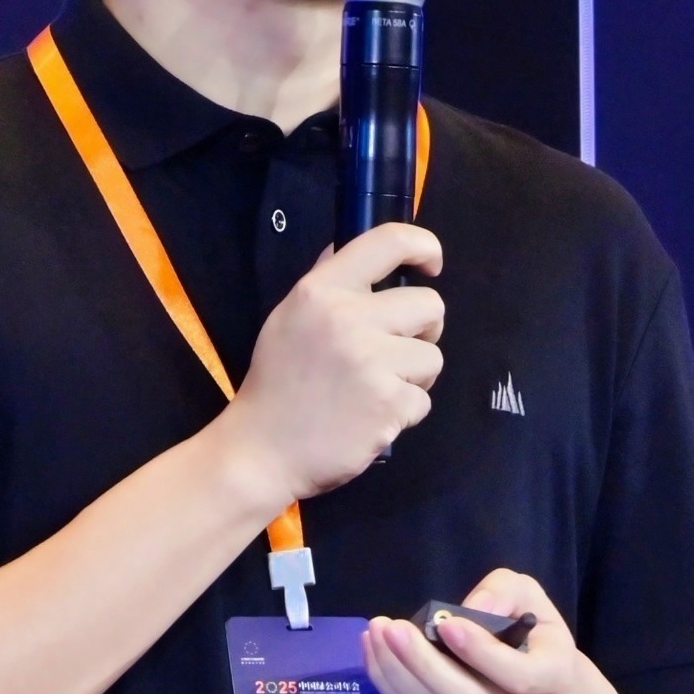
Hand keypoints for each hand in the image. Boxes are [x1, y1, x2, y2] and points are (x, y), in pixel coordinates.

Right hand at [218, 220, 443, 505]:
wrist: (261, 451)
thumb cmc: (276, 383)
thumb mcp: (288, 318)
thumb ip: (326, 282)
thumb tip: (355, 248)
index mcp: (321, 291)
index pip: (388, 242)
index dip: (423, 245)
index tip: (431, 264)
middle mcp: (348, 318)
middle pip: (429, 305)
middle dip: (424, 329)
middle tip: (397, 348)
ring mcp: (371, 363)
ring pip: (432, 357)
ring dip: (413, 376)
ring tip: (377, 388)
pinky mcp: (388, 404)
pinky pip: (423, 400)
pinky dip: (403, 413)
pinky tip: (371, 417)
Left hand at [366, 570, 592, 693]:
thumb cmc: (532, 637)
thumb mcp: (530, 599)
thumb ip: (505, 593)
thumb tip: (471, 607)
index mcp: (551, 680)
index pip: (517, 676)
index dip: (480, 652)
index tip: (445, 622)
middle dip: (424, 665)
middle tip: (391, 628)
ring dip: (400, 678)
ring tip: (375, 637)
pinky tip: (376, 659)